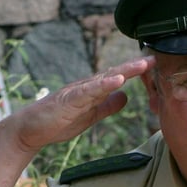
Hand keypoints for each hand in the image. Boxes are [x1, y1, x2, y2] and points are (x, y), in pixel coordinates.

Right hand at [7, 57, 154, 153]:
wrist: (31, 130)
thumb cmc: (58, 121)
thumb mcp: (91, 115)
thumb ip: (107, 105)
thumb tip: (125, 96)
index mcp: (93, 91)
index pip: (118, 77)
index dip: (136, 71)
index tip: (155, 64)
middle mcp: (87, 86)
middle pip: (115, 73)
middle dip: (135, 66)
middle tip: (155, 56)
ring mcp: (78, 92)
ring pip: (104, 78)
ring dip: (124, 71)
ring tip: (142, 64)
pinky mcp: (69, 100)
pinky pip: (89, 91)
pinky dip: (104, 85)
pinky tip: (118, 80)